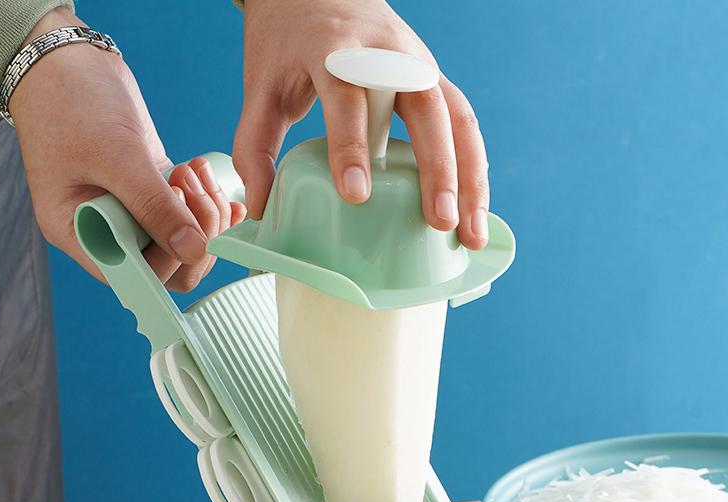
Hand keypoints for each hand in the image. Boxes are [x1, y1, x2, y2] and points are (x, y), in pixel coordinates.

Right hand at [9, 7, 244, 290]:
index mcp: (82, 237)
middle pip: (169, 268)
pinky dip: (208, 203)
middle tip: (194, 191)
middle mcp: (108, 234)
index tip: (181, 215)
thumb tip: (193, 251)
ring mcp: (133, 215)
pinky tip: (215, 184)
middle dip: (194, 236)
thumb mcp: (116, 156)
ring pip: (185, 243)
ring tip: (194, 173)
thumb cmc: (72, 103)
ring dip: (205, 215)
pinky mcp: (153, 195)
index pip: (138, 278)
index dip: (169, 259)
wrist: (65, 60)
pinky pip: (188, 217)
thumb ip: (154, 206)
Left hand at [236, 0, 489, 249]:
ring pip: (457, 117)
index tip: (356, 195)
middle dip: (437, 167)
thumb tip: (261, 208)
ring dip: (470, 177)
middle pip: (424, 106)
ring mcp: (419, 64)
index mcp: (335, 47)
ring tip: (471, 232)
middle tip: (439, 222)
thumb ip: (255, 146)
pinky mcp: (433, 79)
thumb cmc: (289, 42)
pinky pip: (462, 123)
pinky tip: (473, 209)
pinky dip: (472, 167)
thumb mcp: (261, 86)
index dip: (352, 145)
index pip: (348, 96)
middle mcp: (388, 52)